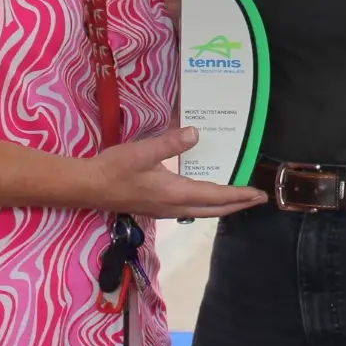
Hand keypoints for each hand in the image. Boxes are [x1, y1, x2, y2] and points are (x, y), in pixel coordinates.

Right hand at [91, 127, 267, 218]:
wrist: (86, 187)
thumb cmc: (114, 169)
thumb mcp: (143, 151)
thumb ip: (171, 143)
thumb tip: (196, 133)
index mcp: (175, 193)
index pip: (215, 196)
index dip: (238, 194)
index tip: (258, 194)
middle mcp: (173, 207)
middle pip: (213, 209)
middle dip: (237, 204)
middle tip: (257, 198)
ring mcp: (164, 210)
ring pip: (201, 212)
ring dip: (222, 206)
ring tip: (237, 198)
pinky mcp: (155, 208)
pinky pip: (189, 210)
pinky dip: (205, 205)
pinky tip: (204, 196)